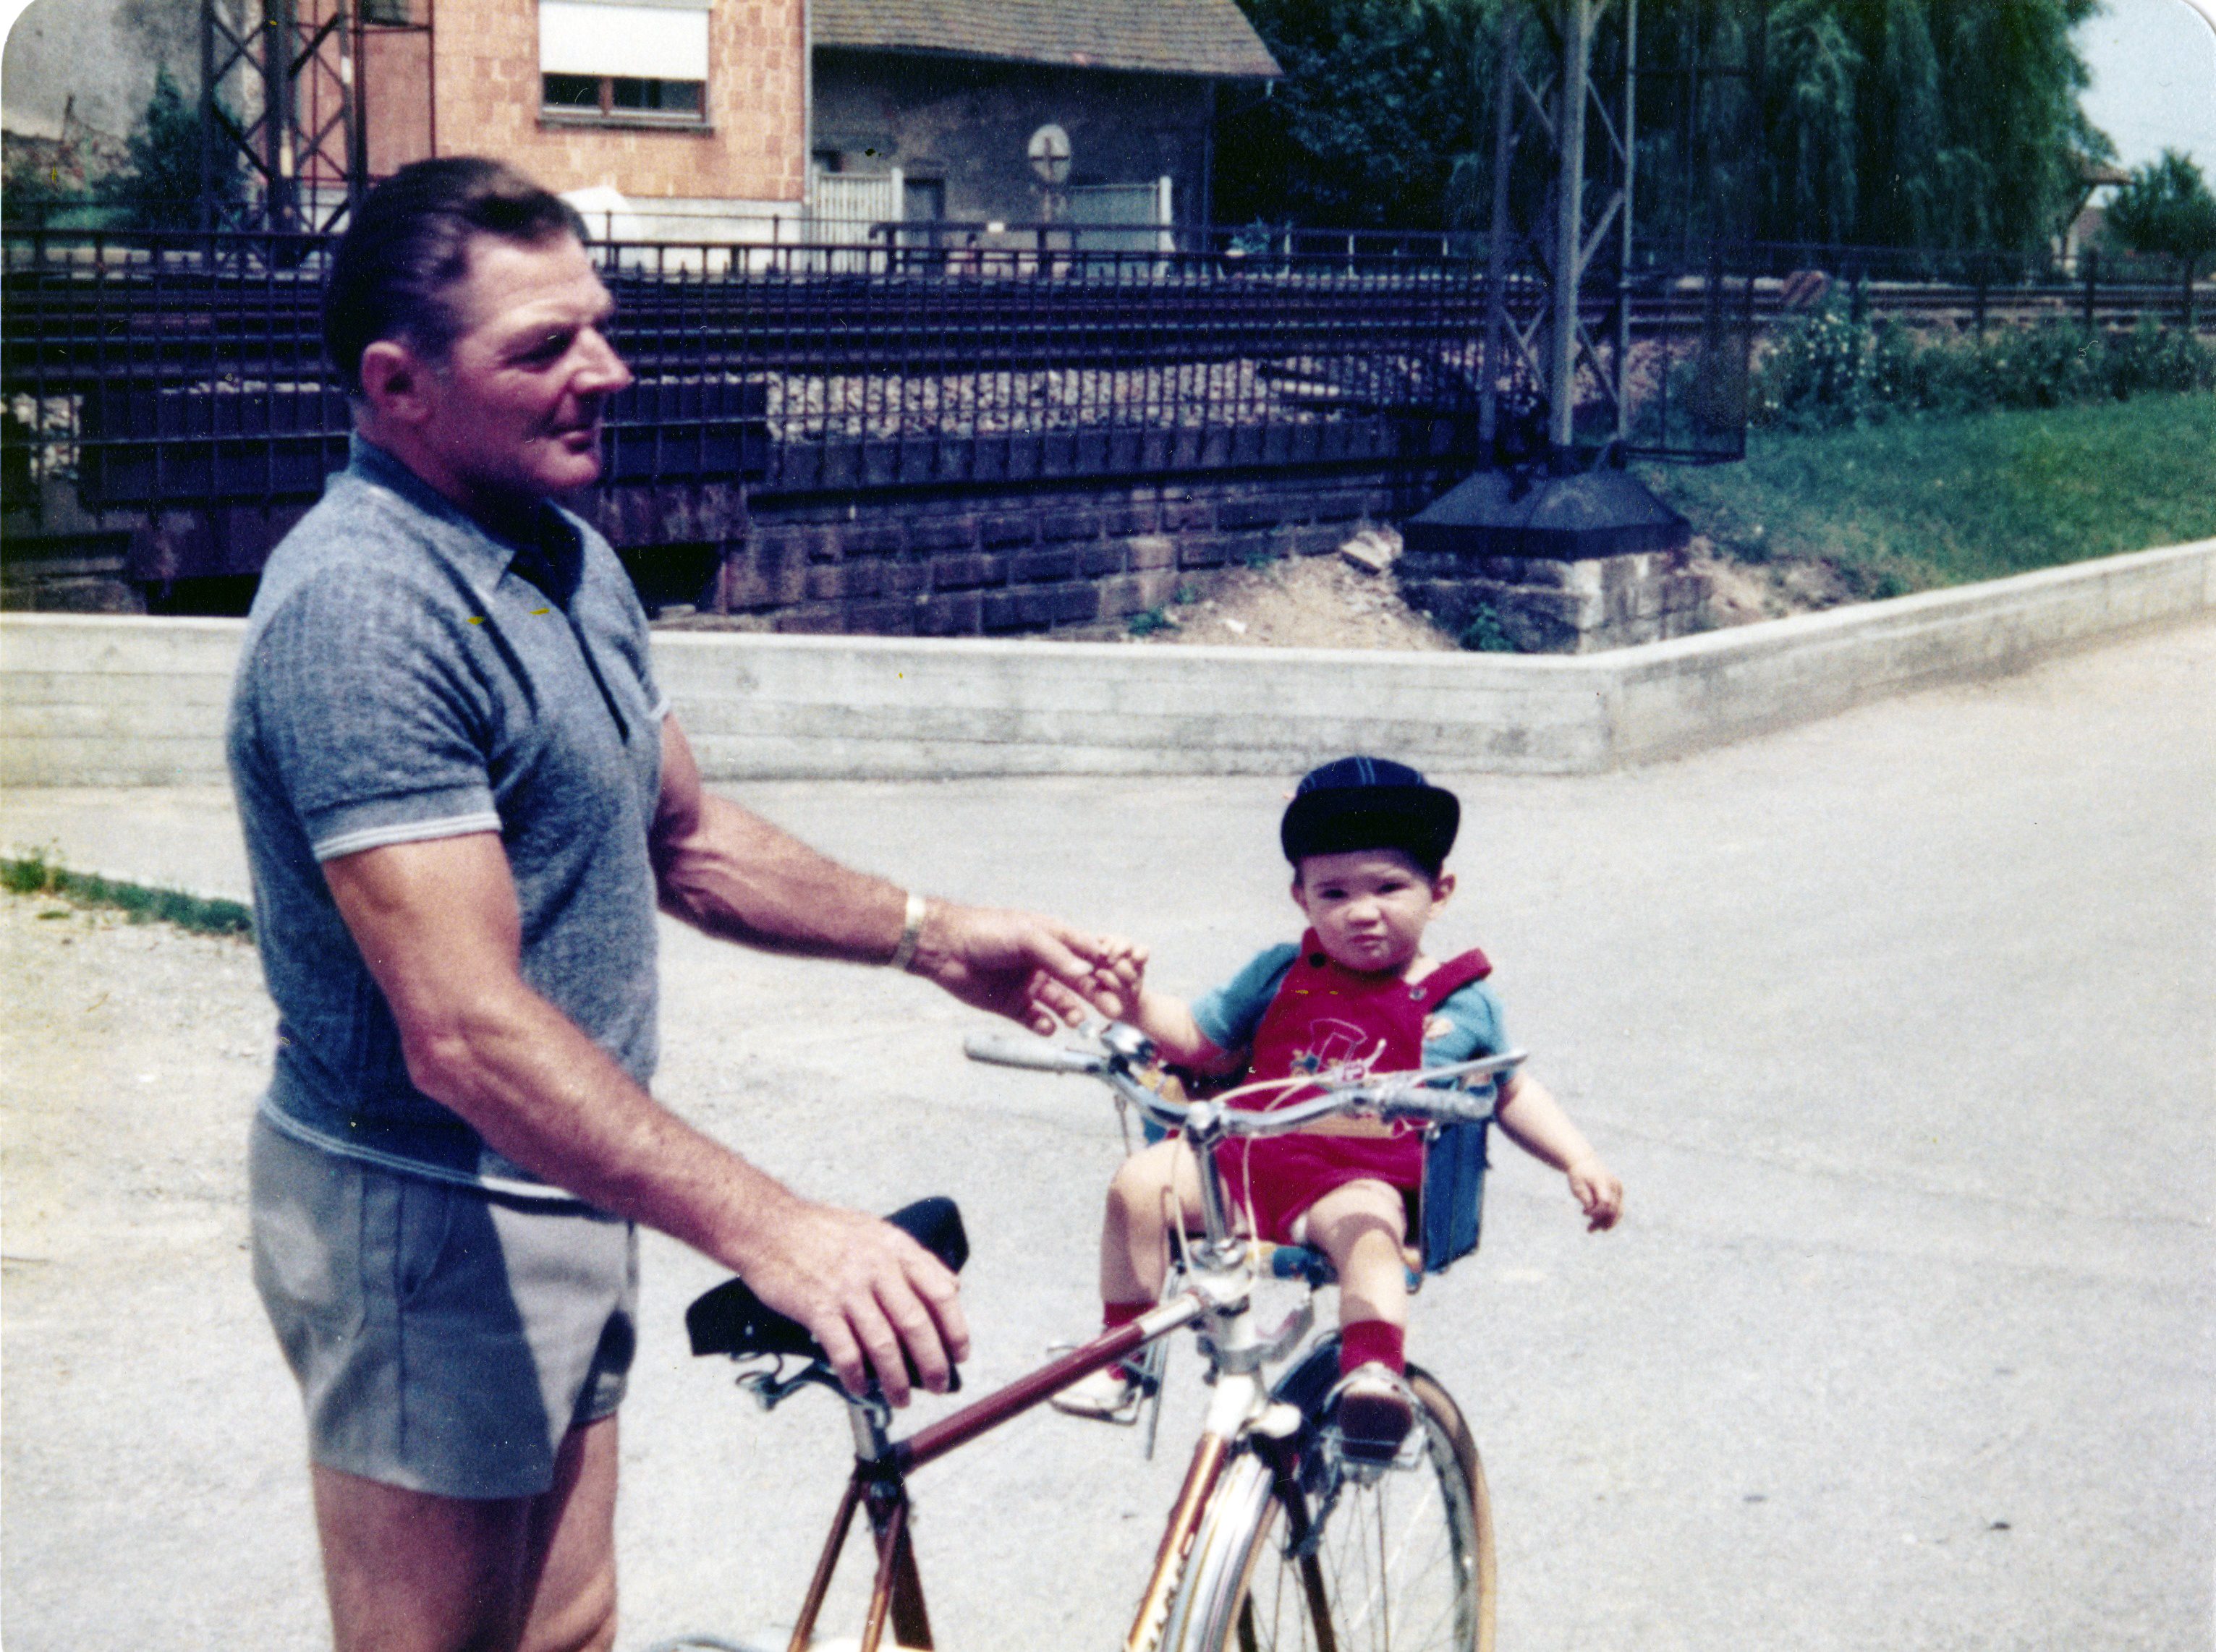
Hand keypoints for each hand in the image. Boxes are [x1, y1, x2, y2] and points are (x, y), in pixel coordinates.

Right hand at [734, 1198, 970, 1404]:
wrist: (768, 1226)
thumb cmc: (822, 1231)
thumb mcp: (875, 1231)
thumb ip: (912, 1259)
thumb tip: (951, 1287)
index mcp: (895, 1248)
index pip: (940, 1292)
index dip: (956, 1328)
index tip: (960, 1354)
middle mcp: (876, 1267)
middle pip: (916, 1324)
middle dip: (933, 1362)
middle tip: (939, 1385)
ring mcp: (847, 1288)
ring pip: (884, 1344)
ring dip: (896, 1379)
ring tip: (901, 1399)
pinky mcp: (818, 1307)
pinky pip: (845, 1352)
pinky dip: (855, 1376)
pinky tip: (860, 1388)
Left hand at [909, 903, 1146, 1033]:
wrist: (944, 948)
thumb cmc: (987, 931)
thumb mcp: (1026, 936)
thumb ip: (1058, 955)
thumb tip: (1087, 973)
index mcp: (1052, 940)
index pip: (1087, 954)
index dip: (1105, 967)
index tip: (1122, 980)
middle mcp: (1044, 963)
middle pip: (1079, 982)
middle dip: (1097, 994)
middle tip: (1112, 1009)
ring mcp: (1029, 984)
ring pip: (1060, 1003)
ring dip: (1072, 1011)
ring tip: (1076, 1019)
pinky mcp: (1012, 1004)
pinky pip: (1035, 1019)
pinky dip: (1044, 1025)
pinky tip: (1047, 1026)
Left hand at [1567, 1157, 1622, 1231]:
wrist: (1584, 1162)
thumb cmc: (1578, 1175)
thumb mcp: (1576, 1186)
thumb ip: (1585, 1198)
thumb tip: (1591, 1212)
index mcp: (1602, 1181)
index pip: (1605, 1202)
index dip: (1596, 1212)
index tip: (1583, 1213)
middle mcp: (1614, 1185)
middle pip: (1613, 1209)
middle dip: (1602, 1221)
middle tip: (1589, 1230)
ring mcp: (1618, 1188)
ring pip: (1618, 1211)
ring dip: (1607, 1223)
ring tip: (1591, 1230)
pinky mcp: (1618, 1192)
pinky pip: (1617, 1208)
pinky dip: (1608, 1217)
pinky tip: (1595, 1220)